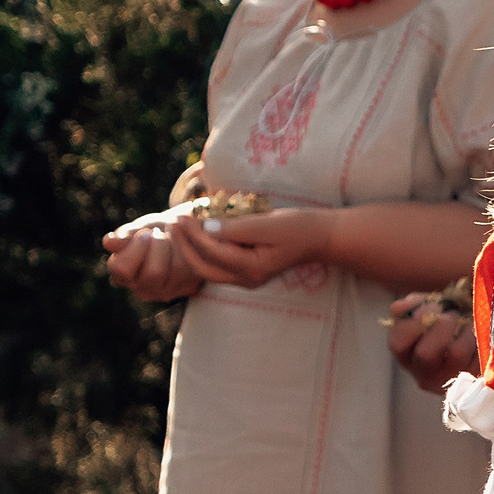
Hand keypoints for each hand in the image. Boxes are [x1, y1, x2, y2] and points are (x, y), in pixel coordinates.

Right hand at [101, 207, 207, 301]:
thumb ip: (124, 237)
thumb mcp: (138, 229)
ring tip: (172, 237)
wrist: (181, 232)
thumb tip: (109, 242)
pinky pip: (191, 269)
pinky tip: (184, 245)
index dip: (136, 248)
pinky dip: (190, 250)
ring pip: (176, 270)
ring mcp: (165, 291)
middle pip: (153, 273)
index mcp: (122, 275)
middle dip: (159, 246)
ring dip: (176, 246)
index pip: (121, 269)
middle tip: (160, 234)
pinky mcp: (186, 288)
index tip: (145, 233)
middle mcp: (141, 289)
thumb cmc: (153, 231)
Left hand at [167, 207, 335, 289]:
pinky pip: (215, 265)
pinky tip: (195, 234)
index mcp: (253, 269)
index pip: (213, 252)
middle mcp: (247, 279)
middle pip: (203, 268)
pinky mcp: (245, 272)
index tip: (182, 214)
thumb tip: (206, 227)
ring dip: (189, 249)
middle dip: (184, 246)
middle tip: (173, 223)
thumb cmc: (299, 227)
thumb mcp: (269, 223)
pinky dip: (202, 251)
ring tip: (179, 228)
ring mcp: (246, 279)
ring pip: (206, 269)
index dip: (194, 233)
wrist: (320, 238)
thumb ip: (237, 227)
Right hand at [388, 292, 477, 392]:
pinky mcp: (474, 380)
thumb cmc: (446, 322)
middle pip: (425, 354)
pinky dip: (483, 339)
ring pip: (457, 353)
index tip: (434, 306)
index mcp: (406, 354)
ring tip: (470, 322)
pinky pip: (480, 357)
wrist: (477, 340)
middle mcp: (423, 373)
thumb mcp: (426, 309)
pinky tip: (482, 335)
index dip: (414, 322)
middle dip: (442, 326)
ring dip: (466, 330)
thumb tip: (399, 308)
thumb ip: (412, 305)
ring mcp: (449, 380)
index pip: (398, 344)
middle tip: (453, 315)